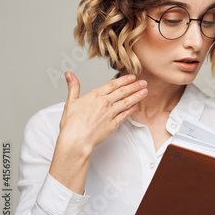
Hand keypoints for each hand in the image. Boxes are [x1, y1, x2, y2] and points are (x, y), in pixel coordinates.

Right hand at [49, 72, 147, 193]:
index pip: (112, 84)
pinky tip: (136, 105)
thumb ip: (73, 87)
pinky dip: (131, 109)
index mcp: (94, 96)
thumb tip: (69, 74)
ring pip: (126, 102)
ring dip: (137, 96)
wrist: (76, 140)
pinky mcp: (113, 124)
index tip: (132, 77)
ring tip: (145, 91)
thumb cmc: (71, 124)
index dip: (124, 80)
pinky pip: (125, 115)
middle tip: (143, 82)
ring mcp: (110, 114)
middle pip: (123, 92)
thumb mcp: (70, 102)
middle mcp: (104, 103)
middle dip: (134, 86)